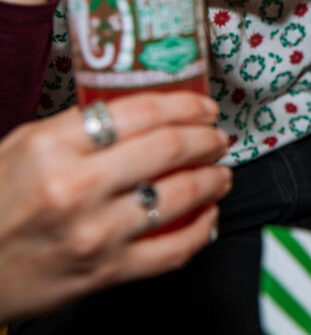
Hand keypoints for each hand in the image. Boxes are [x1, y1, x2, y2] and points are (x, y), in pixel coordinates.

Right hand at [0, 92, 231, 322]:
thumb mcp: (22, 148)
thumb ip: (77, 126)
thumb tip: (139, 109)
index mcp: (52, 147)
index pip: (141, 112)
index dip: (186, 106)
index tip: (204, 107)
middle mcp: (75, 188)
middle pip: (170, 149)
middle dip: (208, 139)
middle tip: (218, 138)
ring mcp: (94, 232)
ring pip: (181, 195)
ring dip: (214, 179)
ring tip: (220, 173)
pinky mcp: (107, 272)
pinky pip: (175, 248)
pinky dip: (203, 228)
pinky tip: (208, 214)